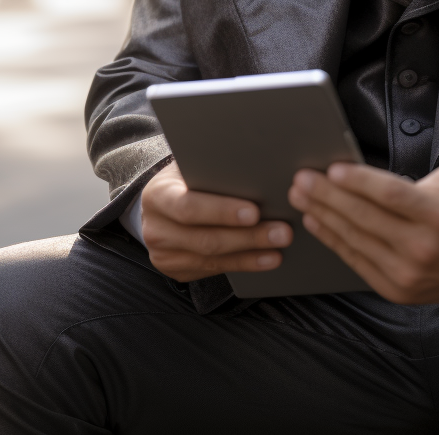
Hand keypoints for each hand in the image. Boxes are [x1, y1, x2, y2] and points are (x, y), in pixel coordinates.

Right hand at [141, 162, 292, 281]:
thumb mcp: (189, 166)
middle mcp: (156, 229)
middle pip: (206, 239)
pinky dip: (243, 264)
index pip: (189, 207)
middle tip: (282, 231)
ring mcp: (164, 255)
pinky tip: (266, 258)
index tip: (254, 212)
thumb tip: (257, 168)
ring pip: (213, 259)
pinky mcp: (177, 271)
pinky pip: (214, 270)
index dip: (222, 211)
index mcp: (158, 196)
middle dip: (248, 237)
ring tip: (280, 245)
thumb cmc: (185, 178)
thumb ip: (212, 171)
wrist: (161, 204)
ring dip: (251, 254)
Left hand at [288, 160, 438, 303]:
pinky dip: (335, 241)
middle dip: (327, 196)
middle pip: (365, 218)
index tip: (331, 168)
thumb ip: (412, 177)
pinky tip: (318, 223)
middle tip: (302, 179)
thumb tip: (367, 174)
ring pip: (356, 241)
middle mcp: (424, 247)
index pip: (389, 194)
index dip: (357, 181)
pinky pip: (359, 262)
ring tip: (301, 198)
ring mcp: (410, 274)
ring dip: (323, 217)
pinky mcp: (400, 291)